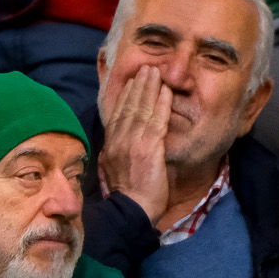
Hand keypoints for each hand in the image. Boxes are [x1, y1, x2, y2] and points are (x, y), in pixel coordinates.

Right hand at [99, 66, 172, 225]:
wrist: (132, 209)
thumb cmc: (128, 194)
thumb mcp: (115, 168)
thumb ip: (118, 150)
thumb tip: (120, 140)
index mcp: (111, 144)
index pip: (118, 114)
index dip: (126, 95)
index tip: (132, 81)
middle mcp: (119, 139)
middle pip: (129, 106)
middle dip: (138, 86)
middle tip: (146, 68)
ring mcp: (133, 142)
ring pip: (141, 110)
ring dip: (150, 89)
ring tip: (156, 73)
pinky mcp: (148, 148)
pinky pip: (156, 122)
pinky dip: (161, 105)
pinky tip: (167, 92)